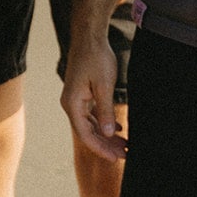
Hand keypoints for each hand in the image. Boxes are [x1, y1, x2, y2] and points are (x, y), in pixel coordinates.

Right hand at [61, 34, 125, 163]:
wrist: (89, 37)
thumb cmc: (96, 58)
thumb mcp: (103, 85)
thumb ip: (105, 111)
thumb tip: (106, 134)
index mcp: (72, 104)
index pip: (85, 135)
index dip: (101, 148)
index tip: (115, 159)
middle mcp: (70, 104)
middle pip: (88, 132)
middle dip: (106, 145)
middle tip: (125, 154)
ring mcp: (75, 99)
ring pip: (90, 125)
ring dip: (106, 136)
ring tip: (124, 145)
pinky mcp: (82, 94)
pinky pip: (91, 115)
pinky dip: (104, 123)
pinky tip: (117, 129)